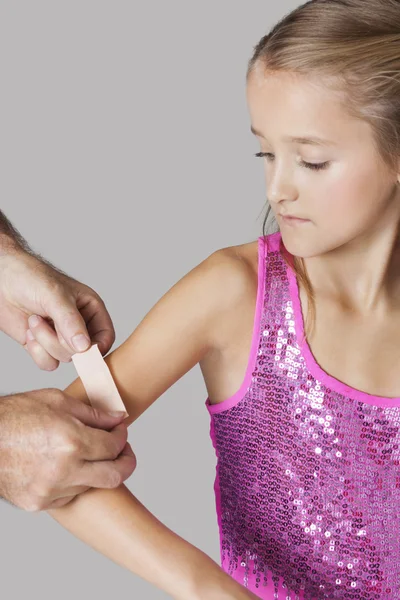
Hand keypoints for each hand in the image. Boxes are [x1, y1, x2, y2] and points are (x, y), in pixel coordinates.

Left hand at [0, 249, 114, 369]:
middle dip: (61, 340)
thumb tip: (84, 347)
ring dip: (46, 343)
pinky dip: (36, 352)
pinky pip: (49, 363)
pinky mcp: (44, 346)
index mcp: (90, 308)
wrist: (1, 280)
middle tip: (47, 320)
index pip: (106, 335)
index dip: (98, 346)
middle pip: (83, 352)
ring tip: (35, 320)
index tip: (83, 350)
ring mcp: (61, 337)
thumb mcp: (55, 296)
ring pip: (65, 358)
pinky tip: (29, 333)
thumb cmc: (30, 277)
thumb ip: (71, 322)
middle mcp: (79, 325)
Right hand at [0, 388, 135, 510]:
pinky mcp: (38, 503)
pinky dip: (75, 481)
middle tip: (123, 450)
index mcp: (71, 441)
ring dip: (97, 469)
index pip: (114, 446)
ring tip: (89, 453)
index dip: (122, 436)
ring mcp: (50, 491)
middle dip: (125, 461)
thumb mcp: (56, 401)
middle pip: (115, 476)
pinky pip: (69, 495)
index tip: (119, 429)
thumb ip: (93, 413)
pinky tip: (67, 465)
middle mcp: (64, 470)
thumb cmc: (14, 416)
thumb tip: (118, 418)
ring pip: (92, 485)